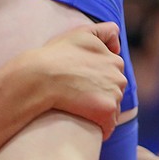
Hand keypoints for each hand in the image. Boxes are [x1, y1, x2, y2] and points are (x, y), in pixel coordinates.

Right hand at [21, 23, 125, 138]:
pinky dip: (98, 128)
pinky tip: (83, 124)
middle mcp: (119, 77)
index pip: (114, 76)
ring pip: (112, 110)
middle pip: (115, 93)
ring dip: (99, 113)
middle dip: (101, 96)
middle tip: (77, 96)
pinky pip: (108, 127)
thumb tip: (119, 44)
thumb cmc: (56, 55)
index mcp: (115, 60)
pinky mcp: (106, 112)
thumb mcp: (82, 33)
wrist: (39, 77)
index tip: (81, 82)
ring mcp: (114, 95)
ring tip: (77, 110)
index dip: (97, 80)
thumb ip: (105, 31)